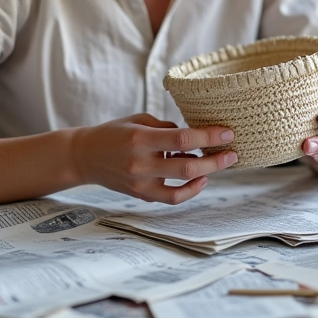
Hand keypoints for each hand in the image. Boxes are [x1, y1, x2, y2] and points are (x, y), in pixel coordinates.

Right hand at [71, 113, 237, 203]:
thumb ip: (167, 128)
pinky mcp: (141, 195)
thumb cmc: (114, 132)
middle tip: (233, 153)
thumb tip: (196, 135)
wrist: (85, 156)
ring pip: (182, 185)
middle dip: (216, 160)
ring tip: (219, 164)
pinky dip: (190, 189)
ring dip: (206, 174)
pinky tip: (200, 179)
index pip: (183, 139)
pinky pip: (172, 197)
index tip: (228, 133)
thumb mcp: (139, 120)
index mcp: (140, 139)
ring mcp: (141, 183)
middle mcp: (141, 164)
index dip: (209, 137)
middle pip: (188, 166)